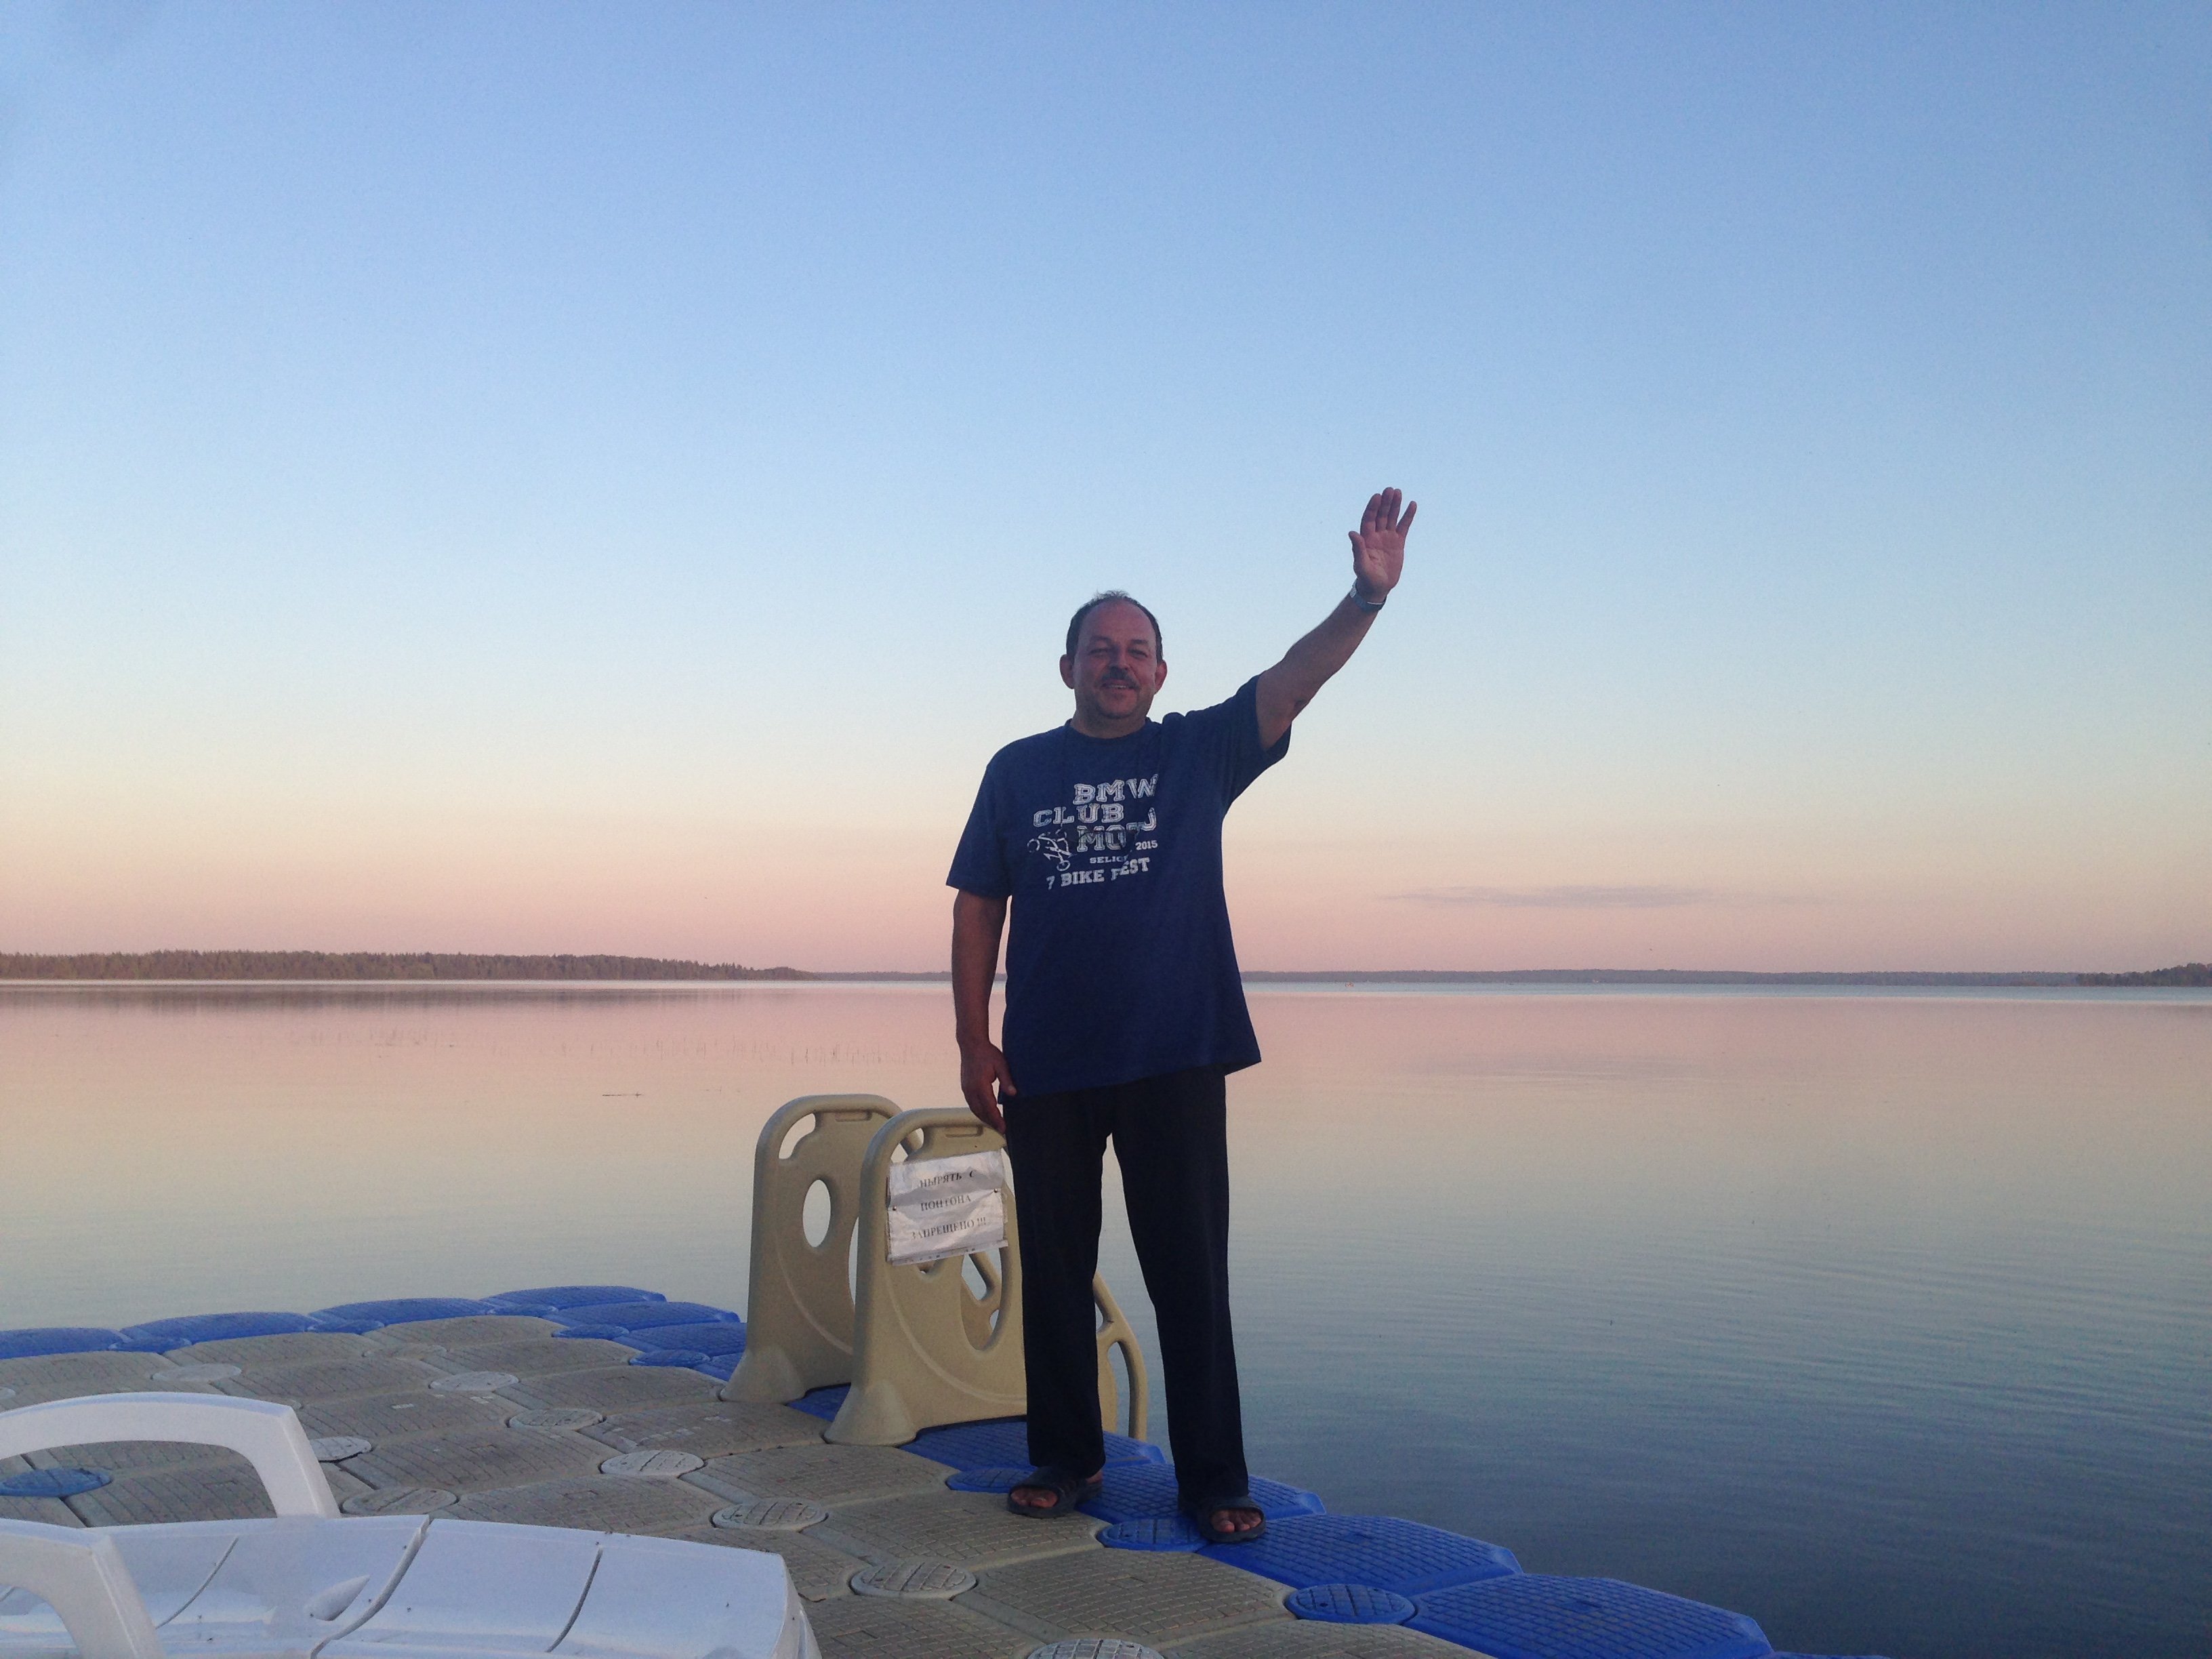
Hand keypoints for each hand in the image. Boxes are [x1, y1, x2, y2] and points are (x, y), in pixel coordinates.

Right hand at [959, 1040, 1015, 1134]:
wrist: (971, 1044)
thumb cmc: (988, 1053)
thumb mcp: (1001, 1065)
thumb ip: (1006, 1080)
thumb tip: (1013, 1094)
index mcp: (980, 1085)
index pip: (989, 1107)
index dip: (996, 1119)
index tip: (1003, 1128)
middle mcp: (971, 1089)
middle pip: (981, 1112)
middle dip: (991, 1122)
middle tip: (1002, 1130)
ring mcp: (966, 1089)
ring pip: (974, 1109)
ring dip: (984, 1118)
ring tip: (995, 1124)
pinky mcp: (965, 1087)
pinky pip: (971, 1104)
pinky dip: (979, 1111)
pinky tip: (986, 1113)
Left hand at [1349, 487, 1414, 602]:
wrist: (1378, 587)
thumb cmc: (1366, 578)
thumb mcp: (1361, 565)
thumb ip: (1357, 549)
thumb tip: (1352, 533)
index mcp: (1366, 538)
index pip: (1369, 519)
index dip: (1372, 508)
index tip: (1377, 496)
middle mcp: (1376, 535)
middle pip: (1381, 515)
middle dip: (1385, 503)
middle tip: (1390, 490)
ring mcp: (1387, 537)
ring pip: (1392, 518)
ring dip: (1395, 505)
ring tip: (1398, 492)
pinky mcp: (1398, 542)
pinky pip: (1404, 526)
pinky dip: (1408, 516)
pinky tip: (1412, 504)